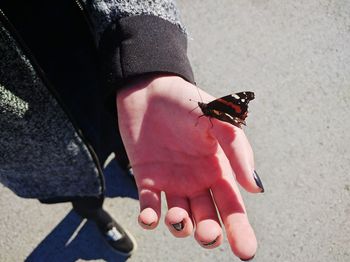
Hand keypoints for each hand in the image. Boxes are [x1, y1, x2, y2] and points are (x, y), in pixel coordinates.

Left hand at [116, 75, 262, 259]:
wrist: (148, 90)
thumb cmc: (186, 102)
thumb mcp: (217, 119)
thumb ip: (238, 149)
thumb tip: (255, 187)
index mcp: (217, 169)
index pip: (232, 206)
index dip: (240, 229)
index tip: (246, 252)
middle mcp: (196, 180)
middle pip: (208, 217)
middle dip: (210, 233)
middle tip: (209, 236)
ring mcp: (171, 181)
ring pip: (180, 217)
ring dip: (180, 225)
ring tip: (177, 217)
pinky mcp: (147, 179)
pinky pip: (149, 206)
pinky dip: (149, 217)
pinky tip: (150, 218)